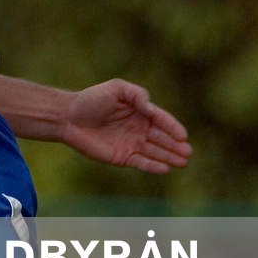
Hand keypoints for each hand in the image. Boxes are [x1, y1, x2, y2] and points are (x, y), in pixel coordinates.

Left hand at [60, 79, 190, 173]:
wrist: (69, 117)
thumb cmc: (92, 99)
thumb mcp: (117, 89)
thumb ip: (137, 95)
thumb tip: (151, 108)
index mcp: (140, 111)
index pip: (161, 120)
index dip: (172, 127)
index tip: (183, 135)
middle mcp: (138, 129)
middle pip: (161, 138)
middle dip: (175, 145)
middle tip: (188, 152)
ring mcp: (131, 144)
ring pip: (154, 152)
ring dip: (169, 156)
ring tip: (183, 161)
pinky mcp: (121, 157)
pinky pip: (140, 162)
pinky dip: (152, 166)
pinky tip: (165, 169)